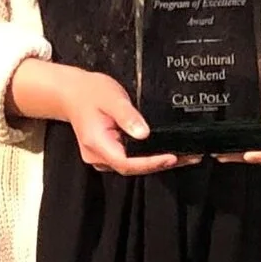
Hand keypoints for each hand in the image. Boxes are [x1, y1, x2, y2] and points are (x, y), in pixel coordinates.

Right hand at [8, 58, 179, 174]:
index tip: (172, 158)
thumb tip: (144, 134)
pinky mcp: (107, 153)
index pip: (126, 162)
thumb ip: (128, 116)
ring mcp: (101, 157)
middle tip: (188, 157)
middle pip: (131, 168)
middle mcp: (97, 156)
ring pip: (131, 166)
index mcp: (97, 143)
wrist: (72, 93)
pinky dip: (147, 158)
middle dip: (159, 165)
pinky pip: (129, 160)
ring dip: (156, 163)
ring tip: (183, 155)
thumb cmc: (91, 92)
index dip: (150, 164)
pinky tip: (165, 151)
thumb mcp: (112, 98)